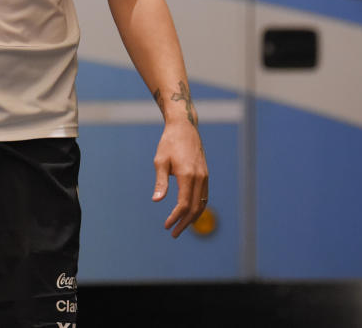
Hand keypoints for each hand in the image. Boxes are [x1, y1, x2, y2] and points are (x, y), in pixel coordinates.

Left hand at [152, 118, 208, 237]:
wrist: (184, 127)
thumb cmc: (169, 143)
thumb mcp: (160, 161)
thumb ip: (160, 182)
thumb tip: (156, 200)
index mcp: (187, 175)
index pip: (184, 204)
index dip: (176, 217)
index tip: (166, 225)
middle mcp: (199, 177)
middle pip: (195, 208)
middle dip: (185, 223)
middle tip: (173, 233)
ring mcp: (204, 176)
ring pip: (202, 203)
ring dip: (193, 218)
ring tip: (181, 227)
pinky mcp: (205, 175)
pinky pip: (204, 196)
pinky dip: (198, 208)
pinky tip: (189, 213)